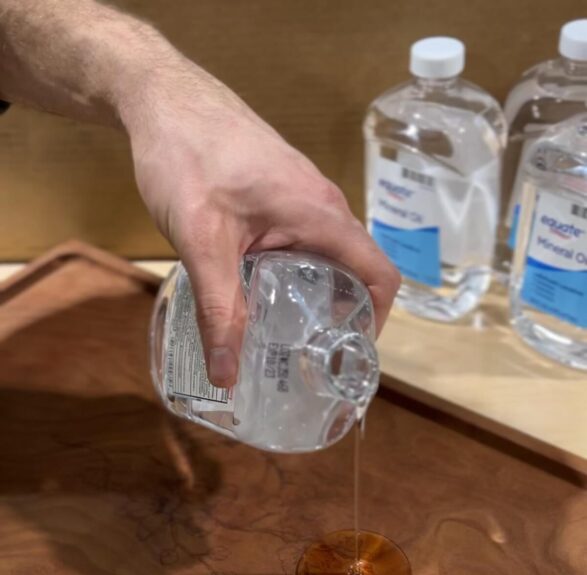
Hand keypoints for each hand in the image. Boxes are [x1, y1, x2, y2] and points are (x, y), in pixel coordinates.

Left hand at [125, 60, 398, 386]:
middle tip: (307, 362)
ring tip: (281, 341)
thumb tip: (226, 376)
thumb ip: (218, 311)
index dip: (375, 322)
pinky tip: (254, 300)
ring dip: (311, 300)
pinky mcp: (277, 196)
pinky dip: (289, 278)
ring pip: (324, 260)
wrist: (160, 97)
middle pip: (354, 274)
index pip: (380, 275)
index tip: (348, 357)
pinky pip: (300, 245)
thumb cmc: (186, 155)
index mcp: (321, 215)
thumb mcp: (201, 243)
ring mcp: (300, 199)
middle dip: (338, 321)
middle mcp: (321, 207)